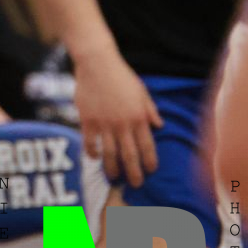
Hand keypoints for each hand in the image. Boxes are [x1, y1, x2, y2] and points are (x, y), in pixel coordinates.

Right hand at [74, 44, 161, 188]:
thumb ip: (150, 110)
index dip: (150, 161)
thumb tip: (160, 125)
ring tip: (114, 177)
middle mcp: (122, 123)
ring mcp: (104, 123)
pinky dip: (92, 152)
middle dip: (134, 173)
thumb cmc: (121, 75)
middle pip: (130, 155)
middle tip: (136, 184)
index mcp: (138, 117)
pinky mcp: (87, 119)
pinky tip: (94, 157)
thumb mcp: (142, 91)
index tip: (151, 170)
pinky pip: (89, 142)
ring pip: (109, 153)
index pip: (147, 146)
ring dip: (113, 168)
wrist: (97, 62)